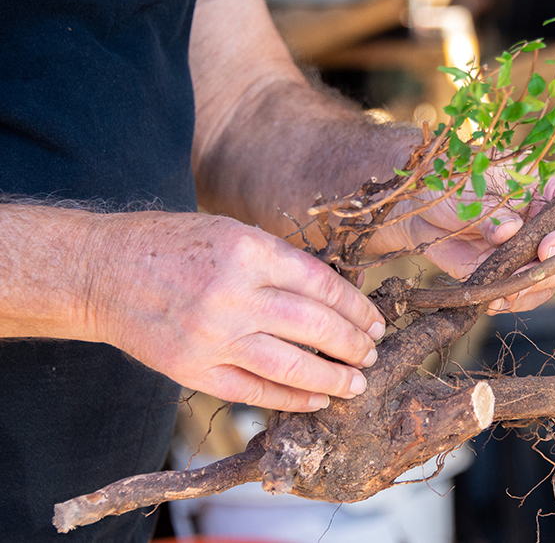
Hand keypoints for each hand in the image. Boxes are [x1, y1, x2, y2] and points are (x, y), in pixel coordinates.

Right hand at [89, 212, 384, 411]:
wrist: (101, 272)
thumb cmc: (172, 245)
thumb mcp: (231, 232)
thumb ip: (280, 262)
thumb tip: (334, 295)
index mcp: (248, 252)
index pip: (322, 284)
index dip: (356, 307)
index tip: (375, 321)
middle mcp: (233, 295)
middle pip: (314, 326)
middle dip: (353, 344)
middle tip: (372, 354)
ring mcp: (212, 337)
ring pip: (290, 365)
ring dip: (332, 378)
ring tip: (356, 383)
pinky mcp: (193, 370)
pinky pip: (253, 390)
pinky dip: (290, 398)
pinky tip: (315, 400)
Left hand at [402, 166, 554, 312]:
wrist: (420, 207)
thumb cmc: (450, 183)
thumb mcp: (470, 189)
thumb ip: (491, 210)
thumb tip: (509, 231)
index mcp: (549, 190)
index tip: (547, 247)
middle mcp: (548, 224)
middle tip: (530, 276)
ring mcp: (531, 252)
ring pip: (552, 280)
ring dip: (533, 291)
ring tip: (507, 293)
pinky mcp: (511, 274)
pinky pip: (524, 295)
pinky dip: (512, 302)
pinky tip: (494, 301)